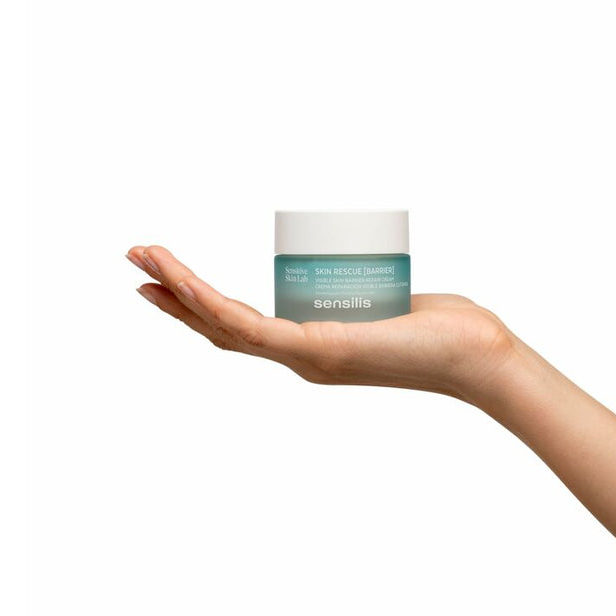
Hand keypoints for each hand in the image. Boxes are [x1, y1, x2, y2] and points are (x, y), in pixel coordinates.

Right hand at [128, 245, 517, 402]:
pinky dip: (205, 301)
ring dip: (176, 291)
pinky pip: (247, 325)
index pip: (244, 327)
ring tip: (141, 257)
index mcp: (313, 348)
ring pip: (223, 324)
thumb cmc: (449, 331)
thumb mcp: (393, 303)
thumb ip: (371, 294)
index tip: (170, 277)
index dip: (200, 305)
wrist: (479, 356)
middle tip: (136, 262)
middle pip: (221, 327)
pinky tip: (178, 279)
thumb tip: (364, 275)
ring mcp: (304, 358)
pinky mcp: (314, 350)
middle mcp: (301, 359)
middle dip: (173, 296)